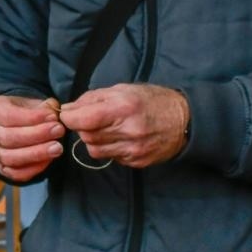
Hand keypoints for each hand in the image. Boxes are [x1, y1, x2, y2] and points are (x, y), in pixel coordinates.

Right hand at [0, 95, 64, 182]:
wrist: (10, 127)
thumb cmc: (22, 112)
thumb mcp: (29, 102)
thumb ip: (42, 106)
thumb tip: (53, 110)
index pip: (8, 116)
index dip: (32, 117)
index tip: (53, 116)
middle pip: (8, 138)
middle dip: (36, 135)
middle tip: (58, 131)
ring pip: (10, 158)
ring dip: (36, 153)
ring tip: (57, 148)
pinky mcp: (2, 168)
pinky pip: (15, 174)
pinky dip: (32, 169)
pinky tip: (48, 160)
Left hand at [59, 84, 188, 168]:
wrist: (184, 121)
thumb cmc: (152, 100)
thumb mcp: (123, 89)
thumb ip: (93, 98)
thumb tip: (68, 109)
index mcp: (123, 108)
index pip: (83, 120)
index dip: (69, 118)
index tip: (67, 114)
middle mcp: (128, 131)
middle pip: (86, 135)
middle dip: (83, 127)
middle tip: (92, 118)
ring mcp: (133, 149)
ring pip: (95, 149)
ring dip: (94, 139)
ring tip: (107, 128)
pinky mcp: (136, 162)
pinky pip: (110, 157)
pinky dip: (109, 148)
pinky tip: (120, 138)